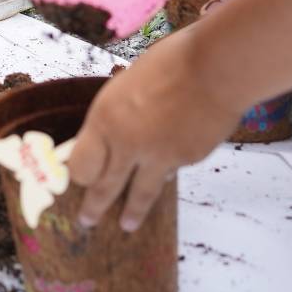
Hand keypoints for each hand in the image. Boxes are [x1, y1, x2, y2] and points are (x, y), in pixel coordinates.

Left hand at [66, 30, 241, 230]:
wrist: (214, 68)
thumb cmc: (168, 65)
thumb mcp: (124, 87)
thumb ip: (114, 118)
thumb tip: (107, 142)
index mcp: (105, 119)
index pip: (81, 165)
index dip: (79, 174)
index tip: (77, 180)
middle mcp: (127, 144)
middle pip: (104, 187)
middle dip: (94, 208)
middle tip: (87, 222)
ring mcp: (158, 157)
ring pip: (139, 194)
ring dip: (131, 213)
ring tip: (126, 226)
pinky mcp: (186, 161)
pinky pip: (169, 172)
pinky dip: (166, 172)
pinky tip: (167, 169)